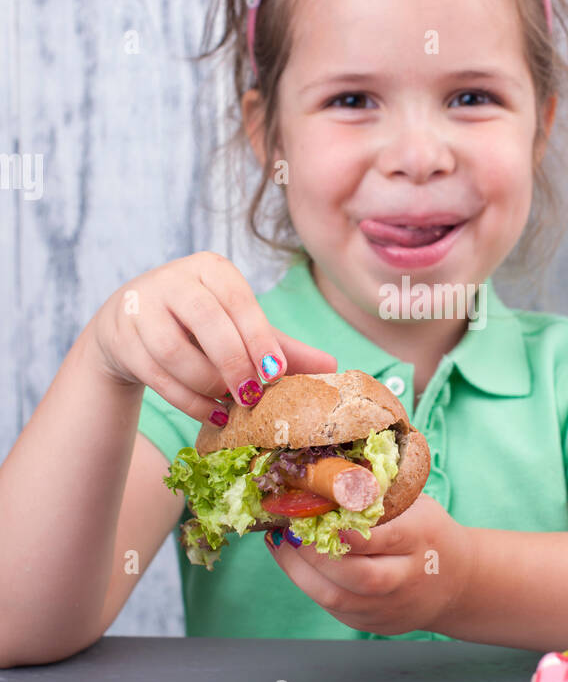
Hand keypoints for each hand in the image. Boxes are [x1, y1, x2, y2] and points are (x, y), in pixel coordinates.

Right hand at [88, 250, 336, 422]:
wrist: (130, 326)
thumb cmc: (199, 326)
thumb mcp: (239, 328)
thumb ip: (280, 347)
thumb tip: (331, 366)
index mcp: (211, 268)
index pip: (239, 300)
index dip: (259, 338)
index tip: (277, 375)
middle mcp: (174, 279)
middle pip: (206, 321)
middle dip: (234, 364)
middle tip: (253, 396)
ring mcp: (140, 306)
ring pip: (174, 351)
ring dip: (206, 385)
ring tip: (229, 405)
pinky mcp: (121, 337)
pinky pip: (155, 374)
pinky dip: (187, 400)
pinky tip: (210, 414)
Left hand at [264, 492, 474, 635]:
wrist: (456, 582)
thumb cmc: (428, 533)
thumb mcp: (416, 505)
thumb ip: (377, 496)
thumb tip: (323, 476)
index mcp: (421, 538)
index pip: (379, 537)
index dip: (340, 529)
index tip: (310, 511)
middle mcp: (407, 577)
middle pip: (357, 576)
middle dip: (314, 553)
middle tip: (289, 529)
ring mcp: (390, 607)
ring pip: (337, 599)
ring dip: (300, 571)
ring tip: (281, 544)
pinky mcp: (372, 623)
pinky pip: (334, 608)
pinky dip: (308, 584)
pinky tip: (294, 562)